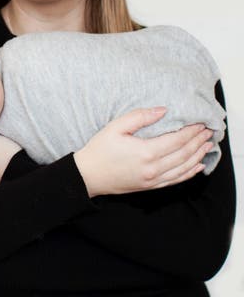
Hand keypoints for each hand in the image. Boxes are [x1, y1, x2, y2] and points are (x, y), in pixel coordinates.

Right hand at [74, 107, 212, 196]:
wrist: (87, 176)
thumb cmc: (98, 150)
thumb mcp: (115, 127)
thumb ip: (139, 117)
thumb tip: (162, 110)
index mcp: (146, 152)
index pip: (177, 140)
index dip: (192, 131)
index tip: (201, 122)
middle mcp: (153, 169)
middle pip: (184, 154)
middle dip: (199, 141)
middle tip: (209, 131)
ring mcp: (152, 180)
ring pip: (184, 168)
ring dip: (198, 156)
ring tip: (207, 145)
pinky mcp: (150, 186)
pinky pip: (176, 180)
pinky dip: (189, 173)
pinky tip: (197, 166)